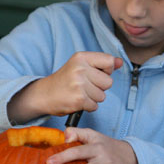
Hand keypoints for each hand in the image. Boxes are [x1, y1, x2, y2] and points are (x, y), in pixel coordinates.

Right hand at [8, 52, 122, 122]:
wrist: (44, 95)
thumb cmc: (65, 80)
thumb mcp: (81, 66)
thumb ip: (102, 63)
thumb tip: (120, 62)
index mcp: (81, 57)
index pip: (109, 61)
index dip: (106, 70)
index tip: (95, 73)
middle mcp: (80, 68)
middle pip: (108, 82)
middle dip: (100, 87)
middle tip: (85, 86)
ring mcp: (79, 84)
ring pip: (102, 96)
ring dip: (93, 98)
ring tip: (80, 94)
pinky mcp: (79, 99)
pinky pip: (95, 106)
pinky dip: (88, 106)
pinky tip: (77, 101)